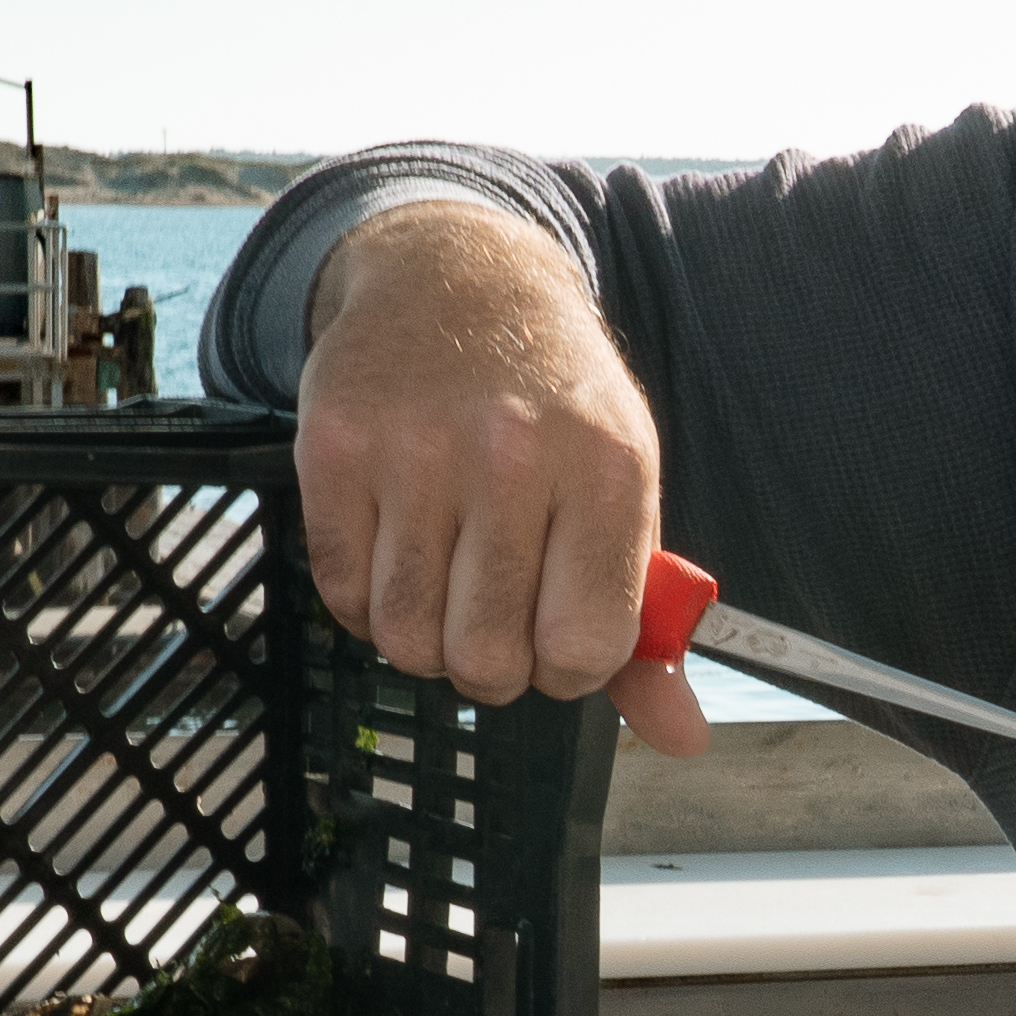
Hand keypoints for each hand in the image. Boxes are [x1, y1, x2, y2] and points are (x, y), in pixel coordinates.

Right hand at [287, 202, 709, 751]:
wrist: (456, 279)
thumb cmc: (554, 403)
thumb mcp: (622, 489)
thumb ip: (646, 622)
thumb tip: (680, 736)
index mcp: (608, 468)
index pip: (586, 646)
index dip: (569, 667)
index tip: (558, 634)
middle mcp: (514, 453)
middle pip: (486, 658)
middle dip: (492, 665)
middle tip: (494, 614)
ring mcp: (416, 447)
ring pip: (404, 638)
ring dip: (423, 637)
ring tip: (444, 579)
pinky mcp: (335, 446)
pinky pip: (341, 593)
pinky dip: (365, 599)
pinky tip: (395, 547)